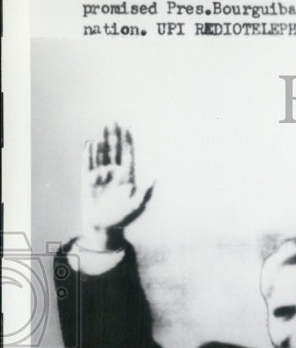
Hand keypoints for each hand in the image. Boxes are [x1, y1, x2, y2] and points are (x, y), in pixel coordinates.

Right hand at [79, 125, 152, 249]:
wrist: (103, 226)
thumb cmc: (122, 217)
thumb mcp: (137, 205)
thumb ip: (146, 191)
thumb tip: (156, 177)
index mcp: (127, 176)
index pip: (128, 155)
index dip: (128, 142)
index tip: (129, 128)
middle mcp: (114, 172)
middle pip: (115, 150)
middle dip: (115, 136)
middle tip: (114, 121)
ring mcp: (100, 174)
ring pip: (102, 153)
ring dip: (103, 141)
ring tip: (105, 128)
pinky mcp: (87, 179)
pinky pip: (88, 163)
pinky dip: (90, 153)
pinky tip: (91, 144)